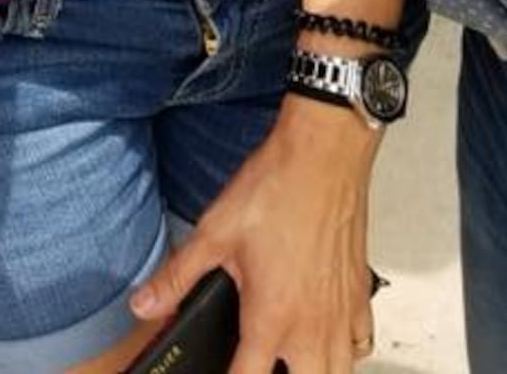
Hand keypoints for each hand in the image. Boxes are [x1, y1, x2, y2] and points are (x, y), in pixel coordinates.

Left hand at [130, 95, 379, 373]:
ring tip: (292, 363)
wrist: (322, 154)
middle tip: (259, 364)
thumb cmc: (276, 187)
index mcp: (272, 317)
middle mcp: (310, 324)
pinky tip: (330, 341)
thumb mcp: (215, 232)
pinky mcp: (359, 293)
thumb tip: (144, 304)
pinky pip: (362, 344)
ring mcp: (340, 313)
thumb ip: (178, 275)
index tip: (220, 372)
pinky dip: (347, 353)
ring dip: (313, 373)